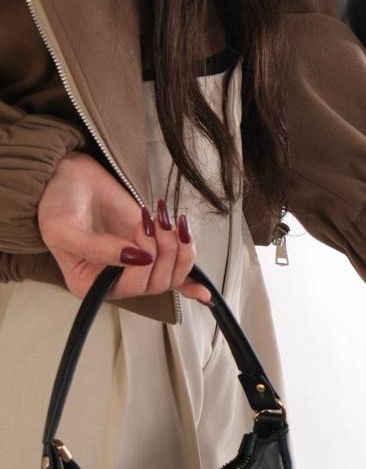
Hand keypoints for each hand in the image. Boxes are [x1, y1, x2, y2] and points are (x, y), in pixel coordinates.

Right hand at [37, 151, 209, 302]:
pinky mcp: (152, 252)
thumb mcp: (64, 227)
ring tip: (168, 220)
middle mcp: (115, 281)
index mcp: (90, 284)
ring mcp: (136, 267)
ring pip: (172, 276)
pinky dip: (192, 282)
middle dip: (164, 250)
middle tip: (155, 219)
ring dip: (179, 249)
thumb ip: (97, 248)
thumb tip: (139, 259)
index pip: (131, 288)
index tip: (141, 229)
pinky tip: (205, 292)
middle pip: (157, 283)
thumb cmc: (57, 203)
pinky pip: (177, 276)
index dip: (145, 262)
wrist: (69, 177)